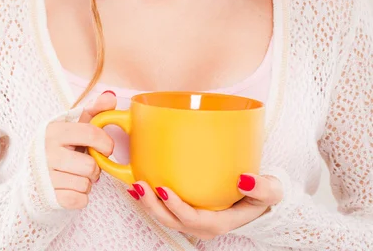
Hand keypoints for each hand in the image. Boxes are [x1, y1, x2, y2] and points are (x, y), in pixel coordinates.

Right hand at [45, 92, 116, 209]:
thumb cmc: (60, 146)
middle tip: (86, 163)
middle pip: (90, 166)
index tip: (106, 148)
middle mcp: (47, 153)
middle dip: (95, 167)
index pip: (91, 133)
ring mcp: (46, 177)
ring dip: (87, 182)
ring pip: (85, 184)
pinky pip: (79, 200)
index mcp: (54, 131)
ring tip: (76, 174)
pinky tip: (70, 186)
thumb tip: (111, 97)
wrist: (32, 174)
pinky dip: (81, 196)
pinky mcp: (49, 198)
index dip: (105, 143)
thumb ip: (94, 110)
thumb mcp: (73, 125)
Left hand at [126, 173, 283, 240]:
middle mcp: (203, 224)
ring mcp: (195, 218)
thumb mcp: (270, 191)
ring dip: (148, 203)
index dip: (176, 207)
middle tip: (140, 184)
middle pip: (172, 220)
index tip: (163, 189)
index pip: (193, 219)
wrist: (262, 200)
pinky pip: (167, 208)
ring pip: (166, 216)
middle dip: (153, 206)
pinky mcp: (190, 209)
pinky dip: (152, 199)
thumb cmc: (264, 195)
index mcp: (220, 222)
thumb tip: (245, 179)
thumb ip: (262, 187)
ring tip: (134, 185)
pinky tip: (139, 185)